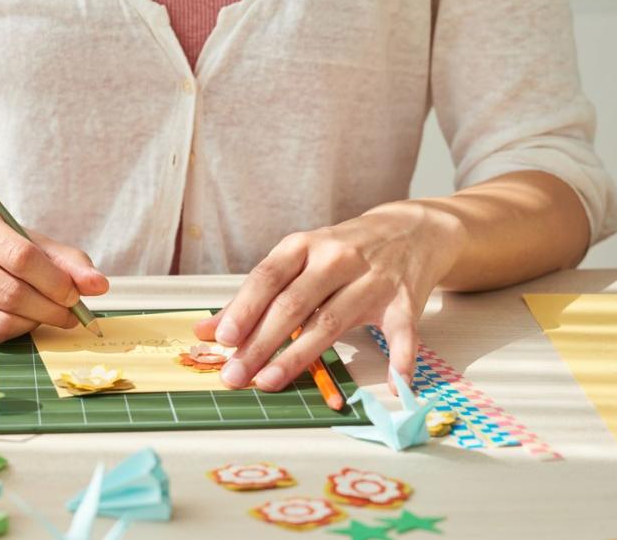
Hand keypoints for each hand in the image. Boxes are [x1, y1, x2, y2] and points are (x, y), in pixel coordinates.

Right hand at [0, 197, 109, 341]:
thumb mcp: (20, 237)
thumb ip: (61, 259)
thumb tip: (97, 285)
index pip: (19, 255)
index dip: (54, 281)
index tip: (75, 294)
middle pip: (8, 291)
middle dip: (48, 308)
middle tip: (69, 314)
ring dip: (34, 324)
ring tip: (49, 317)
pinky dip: (13, 332)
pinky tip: (22, 321)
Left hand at [194, 201, 464, 393]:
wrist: (411, 230)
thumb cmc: (341, 252)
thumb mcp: (297, 261)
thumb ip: (254, 296)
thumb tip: (206, 331)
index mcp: (303, 245)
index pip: (267, 278)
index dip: (244, 308)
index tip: (223, 339)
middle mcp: (336, 258)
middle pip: (293, 304)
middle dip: (260, 342)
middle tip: (235, 374)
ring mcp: (372, 279)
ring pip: (331, 321)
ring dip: (298, 355)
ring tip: (269, 382)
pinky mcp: (404, 300)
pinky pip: (402, 334)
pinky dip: (399, 360)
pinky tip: (392, 386)